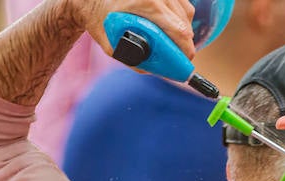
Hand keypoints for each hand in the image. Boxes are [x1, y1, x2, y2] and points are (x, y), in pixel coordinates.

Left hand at [77, 0, 196, 59]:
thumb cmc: (98, 18)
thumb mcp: (110, 44)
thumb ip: (130, 59)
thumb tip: (152, 69)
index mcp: (146, 4)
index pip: (179, 30)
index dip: (185, 49)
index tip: (185, 61)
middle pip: (185, 22)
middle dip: (184, 42)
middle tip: (179, 56)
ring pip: (186, 12)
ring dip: (183, 29)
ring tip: (174, 41)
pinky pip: (181, 3)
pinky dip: (180, 16)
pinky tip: (171, 26)